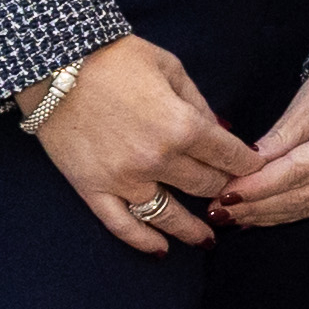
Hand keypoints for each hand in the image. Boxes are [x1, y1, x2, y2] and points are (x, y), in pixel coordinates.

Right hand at [33, 37, 261, 255]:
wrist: (55, 64)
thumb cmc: (116, 58)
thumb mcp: (170, 68)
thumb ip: (199, 103)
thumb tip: (222, 132)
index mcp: (181, 125)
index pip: (228, 155)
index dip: (246, 162)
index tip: (252, 167)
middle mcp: (157, 159)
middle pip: (204, 185)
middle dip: (223, 188)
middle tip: (229, 194)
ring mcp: (124, 179)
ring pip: (168, 215)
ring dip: (192, 229)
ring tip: (207, 240)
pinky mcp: (93, 188)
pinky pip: (122, 225)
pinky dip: (143, 241)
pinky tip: (161, 250)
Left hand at [210, 70, 308, 227]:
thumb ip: (280, 135)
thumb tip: (247, 162)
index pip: (296, 172)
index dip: (258, 186)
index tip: (224, 192)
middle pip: (299, 197)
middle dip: (255, 206)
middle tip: (216, 210)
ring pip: (305, 209)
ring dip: (264, 215)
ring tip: (228, 216)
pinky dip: (282, 213)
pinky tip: (255, 216)